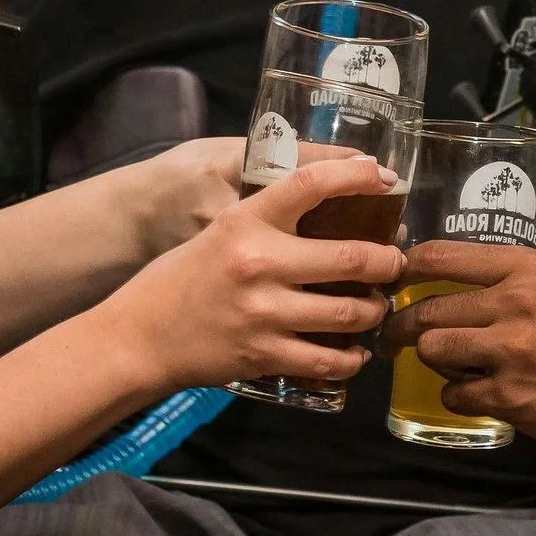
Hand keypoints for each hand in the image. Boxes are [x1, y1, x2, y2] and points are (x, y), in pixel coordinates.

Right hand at [96, 156, 403, 393]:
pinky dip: (353, 358)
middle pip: (353, 256)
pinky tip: (355, 351)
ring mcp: (265, 313)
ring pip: (351, 312)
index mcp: (246, 221)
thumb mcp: (221, 232)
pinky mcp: (265, 355)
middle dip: (388, 261)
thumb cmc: (183, 278)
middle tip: (394, 262)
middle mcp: (259, 263)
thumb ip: (269, 222)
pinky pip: (330, 360)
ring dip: (374, 310)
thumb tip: (332, 214)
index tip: (385, 177)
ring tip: (375, 305)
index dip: (357, 175)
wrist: (140, 336)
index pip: (311, 183)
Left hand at [384, 240, 535, 469]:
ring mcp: (511, 351)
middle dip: (402, 327)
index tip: (391, 280)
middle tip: (392, 338)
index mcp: (529, 268)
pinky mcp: (510, 396)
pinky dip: (460, 396)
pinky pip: (455, 392)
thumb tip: (450, 287)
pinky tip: (482, 394)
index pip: (441, 256)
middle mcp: (516, 302)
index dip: (405, 269)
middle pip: (428, 308)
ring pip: (433, 349)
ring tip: (452, 367)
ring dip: (436, 362)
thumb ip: (511, 284)